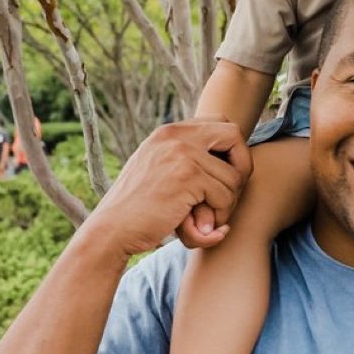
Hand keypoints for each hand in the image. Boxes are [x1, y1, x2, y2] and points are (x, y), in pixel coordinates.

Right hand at [87, 121, 251, 259]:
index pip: (221, 123)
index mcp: (169, 132)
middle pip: (234, 136)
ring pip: (233, 177)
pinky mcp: (187, 176)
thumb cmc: (139, 210)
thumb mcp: (159, 172)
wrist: (111, 230)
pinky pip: (225, 195)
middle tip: (228, 196)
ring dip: (227, 204)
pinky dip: (219, 217)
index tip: (226, 176)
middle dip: (242, 167)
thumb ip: (186, 160)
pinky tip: (201, 229)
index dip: (233, 150)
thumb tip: (231, 164)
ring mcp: (182, 153)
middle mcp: (175, 135)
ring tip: (207, 222)